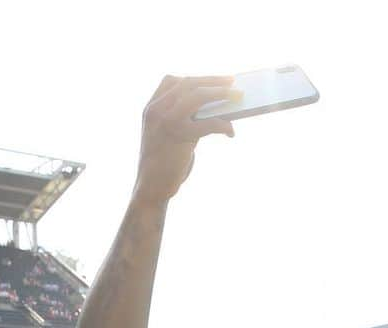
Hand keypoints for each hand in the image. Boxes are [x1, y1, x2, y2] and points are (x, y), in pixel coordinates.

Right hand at [134, 76, 236, 204]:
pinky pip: (208, 123)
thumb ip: (180, 119)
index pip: (172, 81)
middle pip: (188, 84)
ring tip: (237, 97)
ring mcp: (167, 120)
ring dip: (221, 94)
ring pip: (198, 96)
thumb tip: (211, 110)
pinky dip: (223, 125)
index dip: (195, 79)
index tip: (213, 80)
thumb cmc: (162, 164)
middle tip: (232, 82)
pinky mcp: (180, 135)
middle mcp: (156, 110)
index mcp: (151, 108)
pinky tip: (230, 132)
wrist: (151, 188)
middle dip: (213, 81)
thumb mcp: (165, 135)